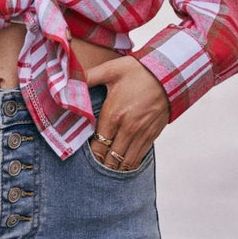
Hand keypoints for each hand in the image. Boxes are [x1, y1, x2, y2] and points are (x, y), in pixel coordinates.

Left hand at [83, 55, 169, 170]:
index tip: (82, 157)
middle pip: (111, 159)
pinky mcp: (153, 135)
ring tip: (105, 168)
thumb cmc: (137, 71)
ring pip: (125, 162)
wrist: (169, 73)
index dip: (90, 155)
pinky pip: (139, 158)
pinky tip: (121, 165)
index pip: (98, 146)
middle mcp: (128, 129)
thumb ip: (88, 77)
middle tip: (91, 167)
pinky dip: (129, 164)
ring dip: (115, 167)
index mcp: (114, 115)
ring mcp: (141, 134)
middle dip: (101, 164)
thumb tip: (68, 80)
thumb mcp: (110, 70)